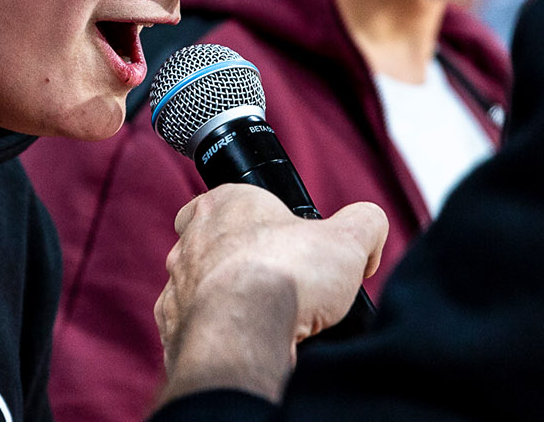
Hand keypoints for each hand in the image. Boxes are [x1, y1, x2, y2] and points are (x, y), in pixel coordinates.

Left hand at [153, 185, 386, 405]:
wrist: (245, 336)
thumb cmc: (286, 277)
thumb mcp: (349, 239)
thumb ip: (364, 222)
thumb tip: (370, 229)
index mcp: (224, 205)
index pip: (227, 200)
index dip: (256, 218)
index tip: (282, 239)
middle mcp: (190, 242)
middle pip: (213, 245)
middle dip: (241, 262)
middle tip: (277, 282)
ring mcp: (176, 286)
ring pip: (199, 288)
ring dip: (226, 301)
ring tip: (265, 319)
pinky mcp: (173, 328)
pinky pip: (192, 329)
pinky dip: (216, 336)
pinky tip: (244, 344)